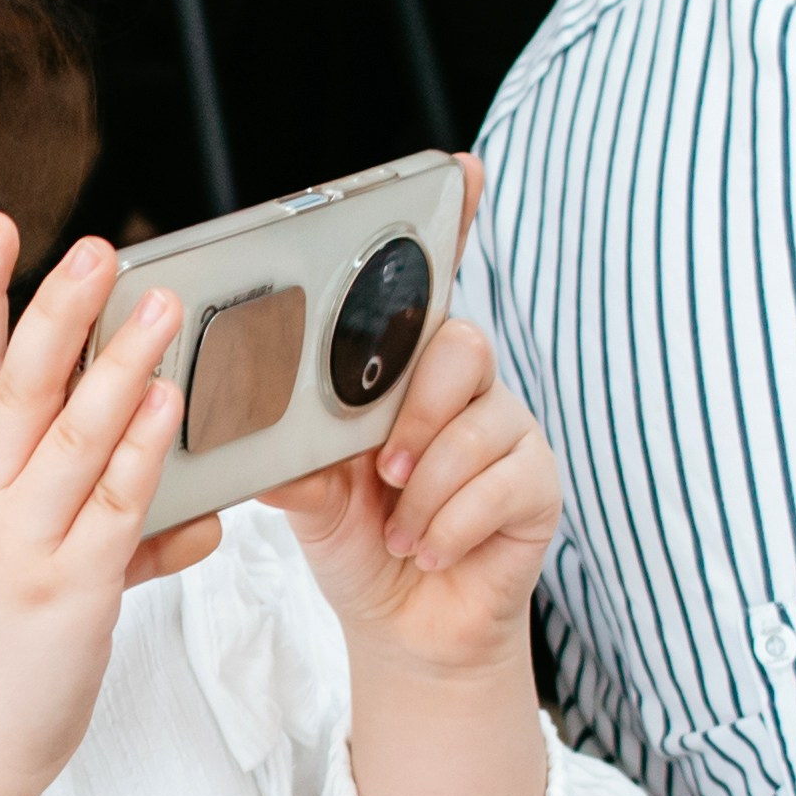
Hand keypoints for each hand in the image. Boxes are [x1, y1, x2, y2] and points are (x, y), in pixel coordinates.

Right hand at [0, 214, 219, 795]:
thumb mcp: (18, 579)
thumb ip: (109, 538)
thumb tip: (191, 521)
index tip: (3, 227)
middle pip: (21, 384)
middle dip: (59, 309)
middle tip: (100, 250)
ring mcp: (23, 543)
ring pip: (75, 433)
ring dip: (121, 362)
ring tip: (163, 304)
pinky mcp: (70, 590)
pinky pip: (116, 506)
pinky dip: (143, 451)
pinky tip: (168, 406)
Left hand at [266, 177, 557, 682]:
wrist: (404, 626)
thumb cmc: (358, 542)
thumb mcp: (308, 500)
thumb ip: (293, 461)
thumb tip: (257, 434)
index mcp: (404, 371)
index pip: (436, 284)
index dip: (455, 221)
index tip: (463, 169)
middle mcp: (463, 387)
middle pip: (462, 346)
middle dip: (418, 410)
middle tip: (383, 470)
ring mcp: (507, 431)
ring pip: (478, 423)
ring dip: (426, 488)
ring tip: (398, 527)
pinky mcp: (537, 483)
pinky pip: (501, 482)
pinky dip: (450, 524)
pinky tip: (430, 548)